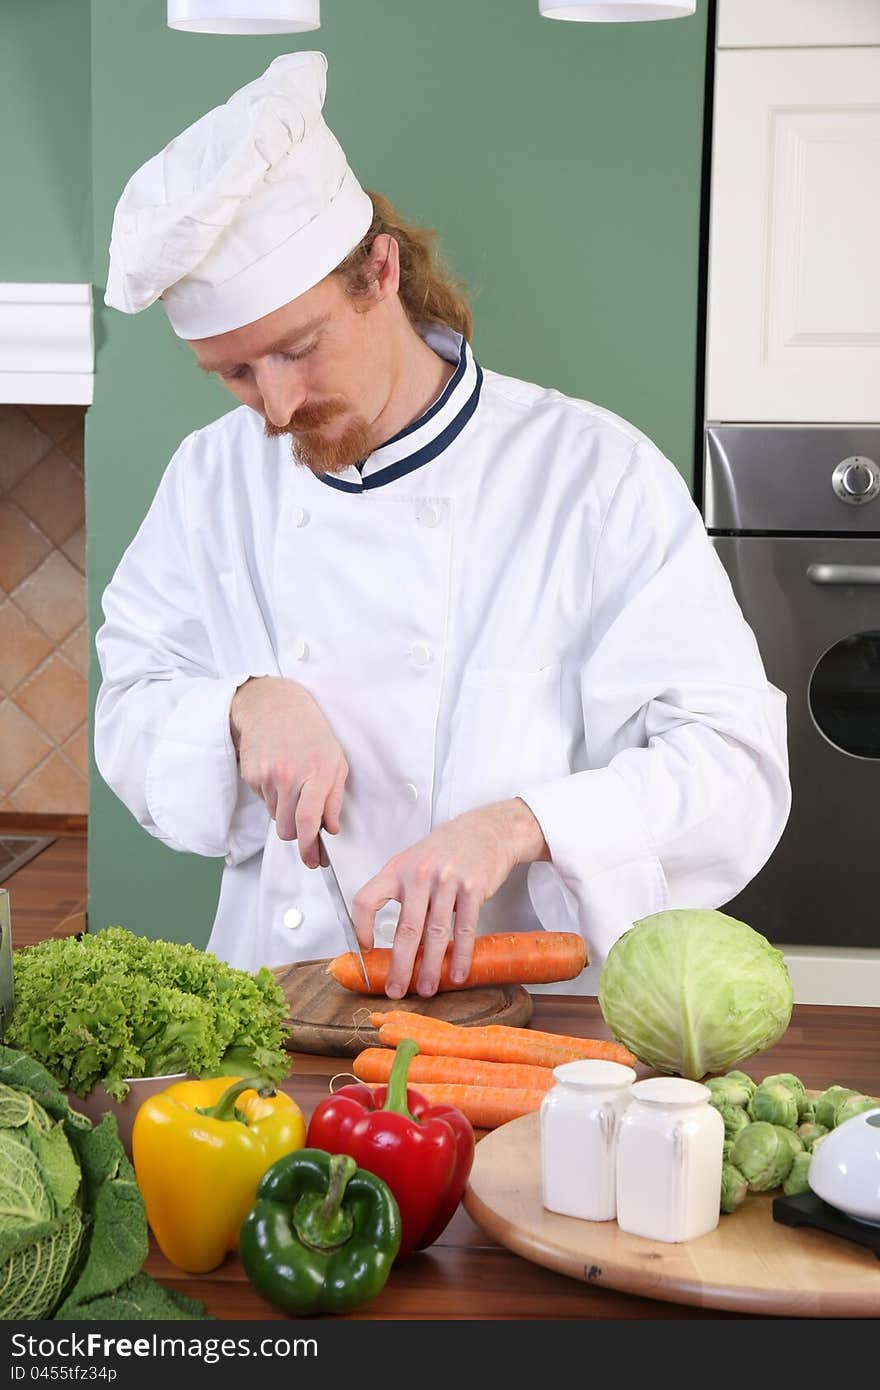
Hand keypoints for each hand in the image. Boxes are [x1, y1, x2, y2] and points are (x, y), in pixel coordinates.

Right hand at [230, 676, 348, 868]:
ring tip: (293, 785)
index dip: (310, 848)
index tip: (314, 861)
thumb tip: (330, 829)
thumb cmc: (312, 734)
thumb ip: (334, 799)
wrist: (275, 707)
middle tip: (305, 826)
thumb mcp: (337, 761)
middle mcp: (289, 775)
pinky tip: (279, 775)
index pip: (308, 821)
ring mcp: (266, 775)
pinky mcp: (251, 775)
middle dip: (296, 834)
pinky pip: (263, 801)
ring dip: (285, 811)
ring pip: (275, 817)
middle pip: (286, 829)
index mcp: (316, 772)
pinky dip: (272, 796)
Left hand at [351, 798, 549, 998]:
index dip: (361, 927)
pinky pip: (465, 929)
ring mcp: (446, 881)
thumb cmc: (447, 849)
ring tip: (427, 988)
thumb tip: (387, 933)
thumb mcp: (414, 860)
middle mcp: (418, 874)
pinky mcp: (472, 888)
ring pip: (435, 934)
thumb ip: (399, 890)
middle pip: (405, 928)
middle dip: (400, 966)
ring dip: (431, 967)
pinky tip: (457, 972)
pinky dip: (460, 955)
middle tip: (396, 989)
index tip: (366, 949)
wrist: (486, 829)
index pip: (366, 899)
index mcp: (397, 868)